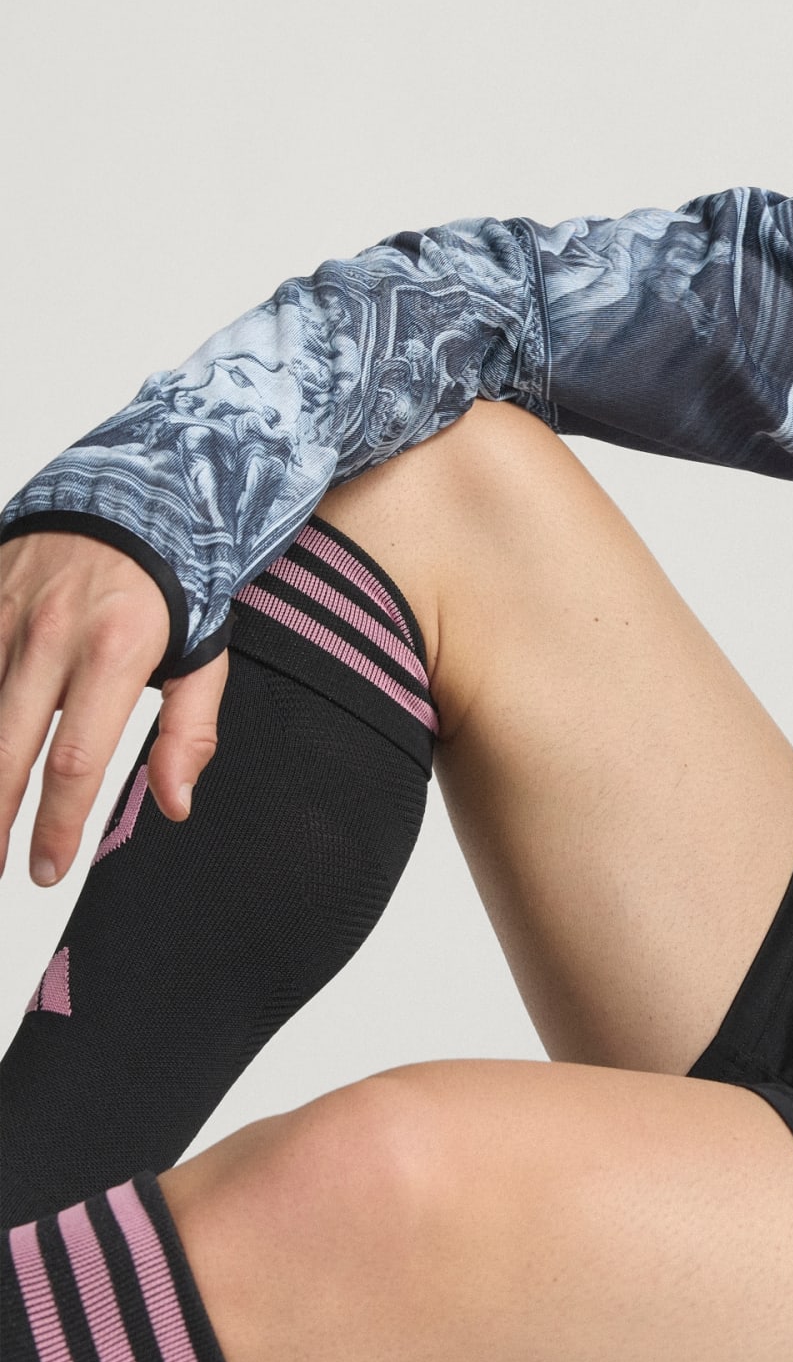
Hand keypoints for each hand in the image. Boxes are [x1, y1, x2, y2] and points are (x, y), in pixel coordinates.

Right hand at [0, 531, 227, 885]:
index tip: (48, 870)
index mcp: (114, 652)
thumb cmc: (176, 582)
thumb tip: (175, 806)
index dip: (56, 824)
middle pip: (5, 748)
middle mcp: (50, 635)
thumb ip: (190, 732)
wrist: (136, 491)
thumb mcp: (204, 653)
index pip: (75, 759)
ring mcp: (5, 616)